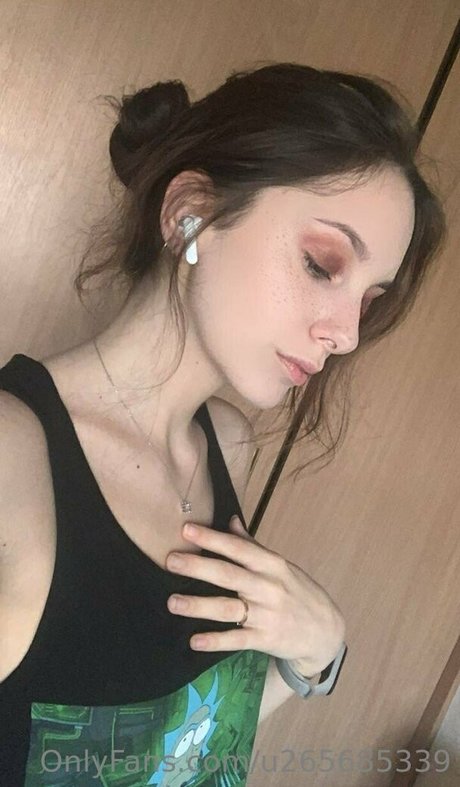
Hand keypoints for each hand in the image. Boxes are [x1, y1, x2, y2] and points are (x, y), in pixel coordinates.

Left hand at [165, 517, 344, 673]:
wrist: (326, 631)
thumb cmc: (299, 592)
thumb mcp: (280, 566)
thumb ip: (252, 545)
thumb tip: (230, 519)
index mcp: (271, 565)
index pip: (238, 548)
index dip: (212, 538)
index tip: (187, 530)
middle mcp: (268, 587)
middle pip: (229, 575)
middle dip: (198, 567)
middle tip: (171, 561)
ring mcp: (266, 615)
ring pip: (228, 609)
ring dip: (199, 606)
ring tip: (173, 602)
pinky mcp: (265, 640)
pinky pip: (237, 640)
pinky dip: (216, 640)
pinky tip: (195, 640)